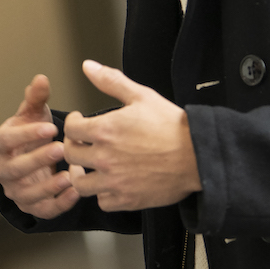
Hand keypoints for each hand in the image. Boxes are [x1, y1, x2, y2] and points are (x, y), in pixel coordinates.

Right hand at [0, 75, 77, 219]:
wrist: (33, 159)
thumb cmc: (33, 133)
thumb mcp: (34, 115)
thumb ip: (36, 98)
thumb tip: (41, 78)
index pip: (5, 141)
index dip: (26, 135)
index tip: (52, 128)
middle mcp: (3, 170)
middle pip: (14, 169)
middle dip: (37, 160)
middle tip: (61, 148)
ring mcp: (15, 191)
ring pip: (27, 194)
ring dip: (47, 187)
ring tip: (69, 176)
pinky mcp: (31, 207)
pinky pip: (42, 210)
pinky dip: (58, 204)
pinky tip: (75, 192)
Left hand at [63, 60, 200, 210]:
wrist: (198, 155)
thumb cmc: (173, 126)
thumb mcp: (142, 96)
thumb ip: (111, 81)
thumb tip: (88, 67)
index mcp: (105, 130)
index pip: (70, 128)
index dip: (72, 123)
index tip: (79, 123)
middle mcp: (105, 157)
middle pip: (70, 155)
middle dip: (73, 146)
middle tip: (81, 143)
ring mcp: (114, 181)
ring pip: (80, 183)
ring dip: (81, 174)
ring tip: (88, 167)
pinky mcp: (127, 199)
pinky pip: (103, 202)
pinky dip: (103, 194)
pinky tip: (109, 184)